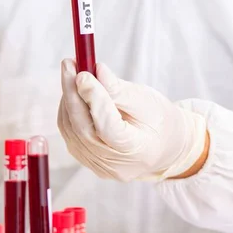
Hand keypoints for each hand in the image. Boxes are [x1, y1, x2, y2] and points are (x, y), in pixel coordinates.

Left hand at [58, 59, 208, 181]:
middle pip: (83, 130)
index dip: (94, 100)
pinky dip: (69, 112)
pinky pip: (71, 135)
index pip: (108, 127)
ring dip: (68, 100)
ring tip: (72, 74)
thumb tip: (96, 71)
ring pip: (72, 131)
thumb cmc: (159, 121)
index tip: (83, 74)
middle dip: (72, 94)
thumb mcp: (147, 101)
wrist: (164, 146)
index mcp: (138, 151)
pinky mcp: (88, 163)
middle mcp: (115, 165)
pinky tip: (74, 94)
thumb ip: (119, 90)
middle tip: (68, 65)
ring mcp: (100, 167)